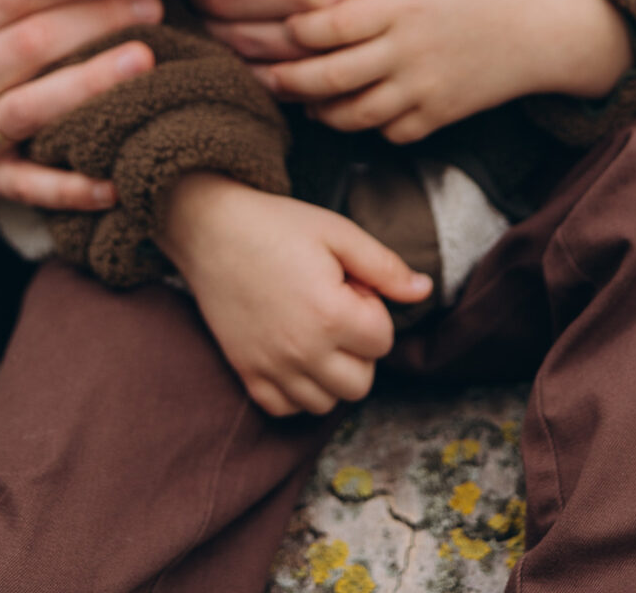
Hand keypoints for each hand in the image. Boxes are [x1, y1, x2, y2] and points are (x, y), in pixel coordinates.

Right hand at [159, 174, 431, 416]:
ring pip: (327, 403)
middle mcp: (302, 351)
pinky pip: (286, 409)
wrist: (210, 228)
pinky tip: (294, 354)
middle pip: (361, 382)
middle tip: (335, 309)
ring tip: (315, 330)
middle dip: (359, 349)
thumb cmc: (276, 225)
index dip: (372, 308)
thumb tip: (425, 290)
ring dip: (331, 373)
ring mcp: (272, 367)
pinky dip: (297, 391)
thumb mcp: (337, 232)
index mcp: (330, 314)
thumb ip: (385, 266)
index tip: (348, 285)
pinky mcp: (246, 373)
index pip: (383, 340)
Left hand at [254, 0, 634, 143]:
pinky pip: (386, 132)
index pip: (330, 25)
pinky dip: (360, 126)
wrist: (554, 34)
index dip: (297, 29)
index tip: (282, 21)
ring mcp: (424, 91)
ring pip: (352, 113)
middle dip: (287, 77)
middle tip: (260, 70)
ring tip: (293, 95)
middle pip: (329, 75)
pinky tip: (345, 110)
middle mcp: (409, 52)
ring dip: (316, 108)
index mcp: (407, 4)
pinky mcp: (438, 118)